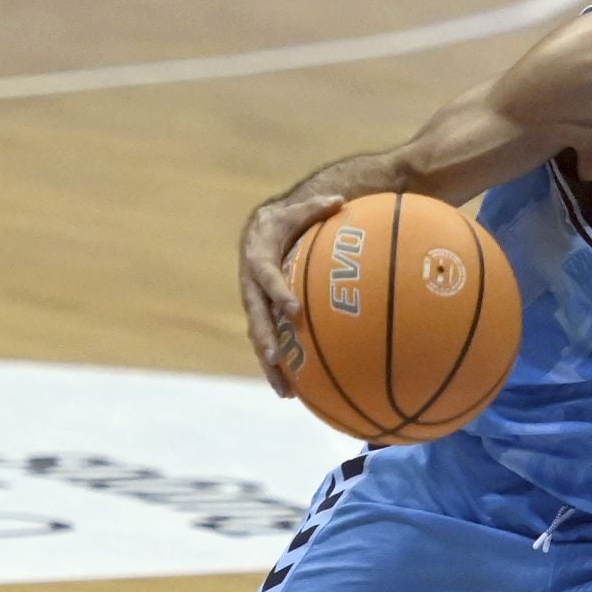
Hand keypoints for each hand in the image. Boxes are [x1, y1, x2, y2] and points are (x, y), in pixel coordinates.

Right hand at [238, 191, 342, 395]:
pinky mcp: (262, 317)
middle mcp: (251, 284)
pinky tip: (292, 391)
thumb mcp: (298, 210)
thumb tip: (340, 200)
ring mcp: (254, 303)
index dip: (277, 292)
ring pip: (259, 337)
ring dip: (268, 364)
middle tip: (277, 359)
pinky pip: (269, 342)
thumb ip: (316, 207)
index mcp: (258, 257)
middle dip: (266, 339)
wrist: (259, 231)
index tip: (293, 309)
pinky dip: (277, 367)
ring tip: (284, 391)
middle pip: (256, 316)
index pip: (266, 276)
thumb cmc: (285, 221)